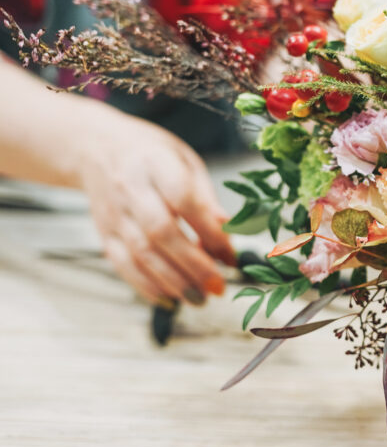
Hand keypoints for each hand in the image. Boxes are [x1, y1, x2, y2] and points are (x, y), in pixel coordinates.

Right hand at [76, 112, 234, 304]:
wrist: (96, 147)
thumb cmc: (151, 154)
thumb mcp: (184, 160)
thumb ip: (205, 195)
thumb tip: (227, 228)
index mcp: (156, 164)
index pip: (183, 199)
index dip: (208, 230)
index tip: (231, 253)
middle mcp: (130, 189)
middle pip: (161, 231)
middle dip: (193, 264)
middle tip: (218, 286)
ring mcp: (114, 213)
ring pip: (141, 253)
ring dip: (173, 281)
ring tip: (200, 299)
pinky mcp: (104, 232)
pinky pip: (122, 264)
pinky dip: (147, 286)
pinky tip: (171, 298)